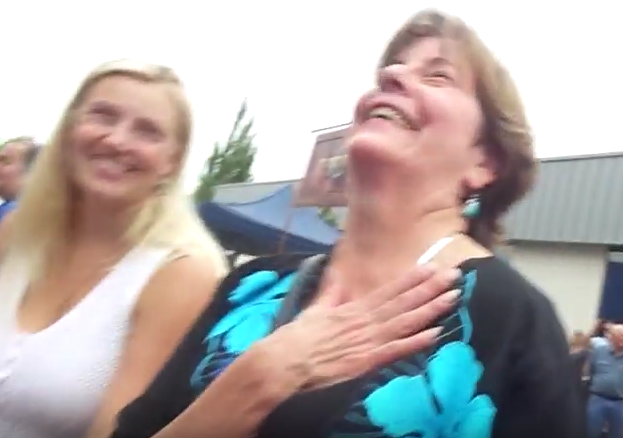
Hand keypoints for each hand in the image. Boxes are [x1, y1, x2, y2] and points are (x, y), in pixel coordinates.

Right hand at [256, 263, 459, 389]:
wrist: (284, 361)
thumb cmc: (298, 338)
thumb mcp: (315, 310)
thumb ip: (330, 294)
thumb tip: (338, 278)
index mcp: (354, 308)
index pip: (388, 290)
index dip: (412, 279)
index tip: (431, 267)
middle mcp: (365, 320)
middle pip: (403, 302)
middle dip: (430, 288)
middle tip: (454, 275)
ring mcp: (367, 340)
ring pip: (405, 321)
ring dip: (430, 309)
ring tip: (453, 297)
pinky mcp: (366, 361)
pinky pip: (395, 350)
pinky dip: (415, 341)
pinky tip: (435, 333)